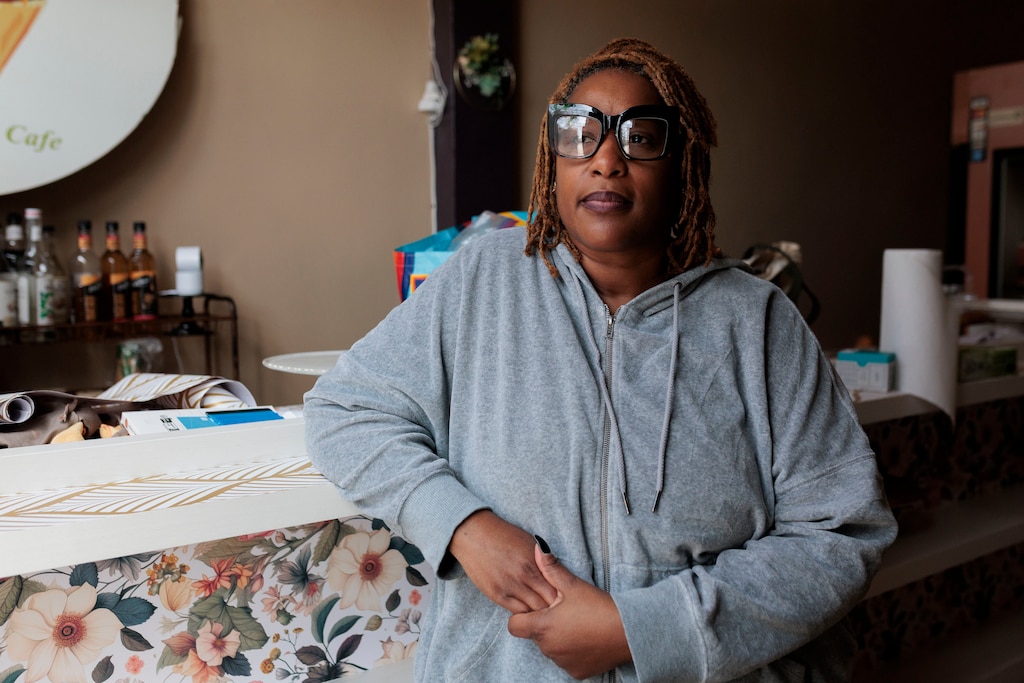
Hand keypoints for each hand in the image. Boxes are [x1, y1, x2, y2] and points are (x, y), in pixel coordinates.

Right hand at [447, 510, 558, 613]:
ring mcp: (510, 587)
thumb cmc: (504, 535)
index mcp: (536, 562)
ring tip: (542, 614)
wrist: (475, 534)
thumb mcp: (529, 543)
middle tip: (556, 611)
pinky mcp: (497, 594)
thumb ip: (544, 560)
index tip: (564, 600)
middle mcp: (525, 576)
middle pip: (548, 604)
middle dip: (553, 609)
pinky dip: (524, 614)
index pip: (557, 589)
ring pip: (533, 612)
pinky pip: (516, 613)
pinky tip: (527, 611)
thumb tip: (557, 575)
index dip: (563, 597)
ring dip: (539, 614)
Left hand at [507, 542, 631, 678]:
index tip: (538, 608)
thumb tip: (537, 547)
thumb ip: (550, 567)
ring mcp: (562, 662)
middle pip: (535, 636)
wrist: (629, 632)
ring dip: (558, 638)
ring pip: (551, 648)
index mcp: (542, 627)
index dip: (522, 615)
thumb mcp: (573, 585)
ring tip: (578, 623)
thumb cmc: (599, 607)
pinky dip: (572, 651)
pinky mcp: (577, 672)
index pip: (514, 625)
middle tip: (565, 612)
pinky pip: (567, 661)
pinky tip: (586, 638)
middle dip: (545, 624)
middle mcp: (548, 648)